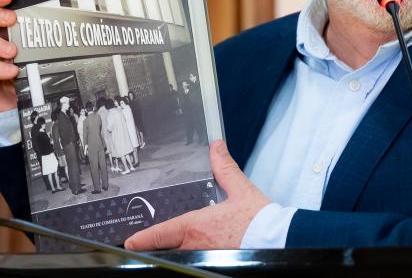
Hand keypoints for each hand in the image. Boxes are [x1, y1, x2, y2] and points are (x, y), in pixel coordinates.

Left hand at [124, 140, 269, 249]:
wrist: (279, 239)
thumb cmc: (260, 219)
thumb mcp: (241, 189)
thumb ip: (224, 168)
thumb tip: (215, 147)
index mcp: (197, 226)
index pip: (162, 233)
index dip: (144, 238)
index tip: (131, 241)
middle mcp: (196, 245)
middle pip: (169, 248)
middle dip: (161, 246)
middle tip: (150, 243)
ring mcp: (205, 258)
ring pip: (182, 256)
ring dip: (178, 250)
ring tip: (173, 246)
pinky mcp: (217, 264)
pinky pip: (196, 261)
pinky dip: (193, 256)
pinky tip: (198, 251)